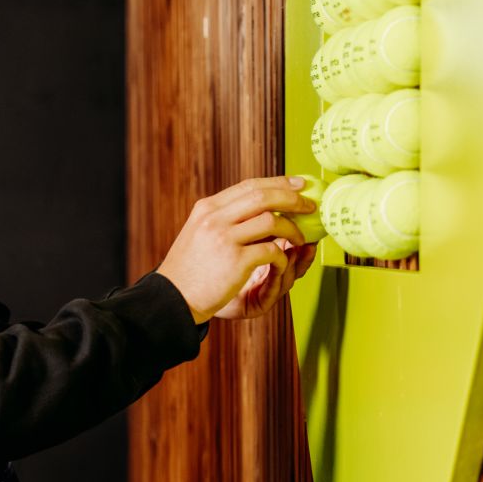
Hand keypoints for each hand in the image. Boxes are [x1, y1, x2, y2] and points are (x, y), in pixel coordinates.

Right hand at [155, 176, 316, 323]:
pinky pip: (272, 251)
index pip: (248, 186)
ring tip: (299, 240)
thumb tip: (261, 211)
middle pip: (263, 196)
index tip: (298, 184)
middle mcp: (215, 218)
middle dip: (292, 198)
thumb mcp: (199, 233)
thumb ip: (223, 219)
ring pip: (272, 221)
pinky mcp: (236, 261)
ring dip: (292, 230)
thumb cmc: (189, 270)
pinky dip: (283, 257)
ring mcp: (225, 238)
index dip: (278, 183)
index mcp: (207, 208)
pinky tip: (281, 263)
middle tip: (309, 206)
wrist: (172, 298)